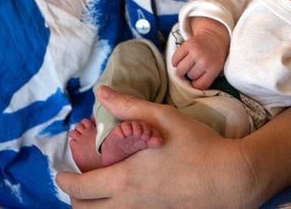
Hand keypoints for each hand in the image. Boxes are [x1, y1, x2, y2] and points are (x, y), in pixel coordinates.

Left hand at [56, 88, 259, 207]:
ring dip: (95, 206)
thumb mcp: (163, 117)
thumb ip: (129, 106)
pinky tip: (125, 197)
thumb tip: (101, 93)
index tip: (60, 174)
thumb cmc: (198, 145)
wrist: (230, 178)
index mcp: (125, 178)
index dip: (65, 181)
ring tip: (98, 192)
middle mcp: (130, 203)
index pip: (81, 187)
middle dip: (76, 198)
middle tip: (78, 183)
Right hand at [171, 17, 228, 88]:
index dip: (196, 83)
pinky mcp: (187, 45)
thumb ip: (206, 79)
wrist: (214, 37)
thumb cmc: (214, 56)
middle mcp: (204, 60)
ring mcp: (195, 52)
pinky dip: (176, 62)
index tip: (198, 79)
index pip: (200, 85)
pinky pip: (175, 60)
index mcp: (213, 68)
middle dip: (190, 74)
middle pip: (190, 76)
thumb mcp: (216, 69)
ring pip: (180, 69)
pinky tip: (181, 60)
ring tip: (187, 65)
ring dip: (182, 69)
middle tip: (194, 68)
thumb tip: (191, 88)